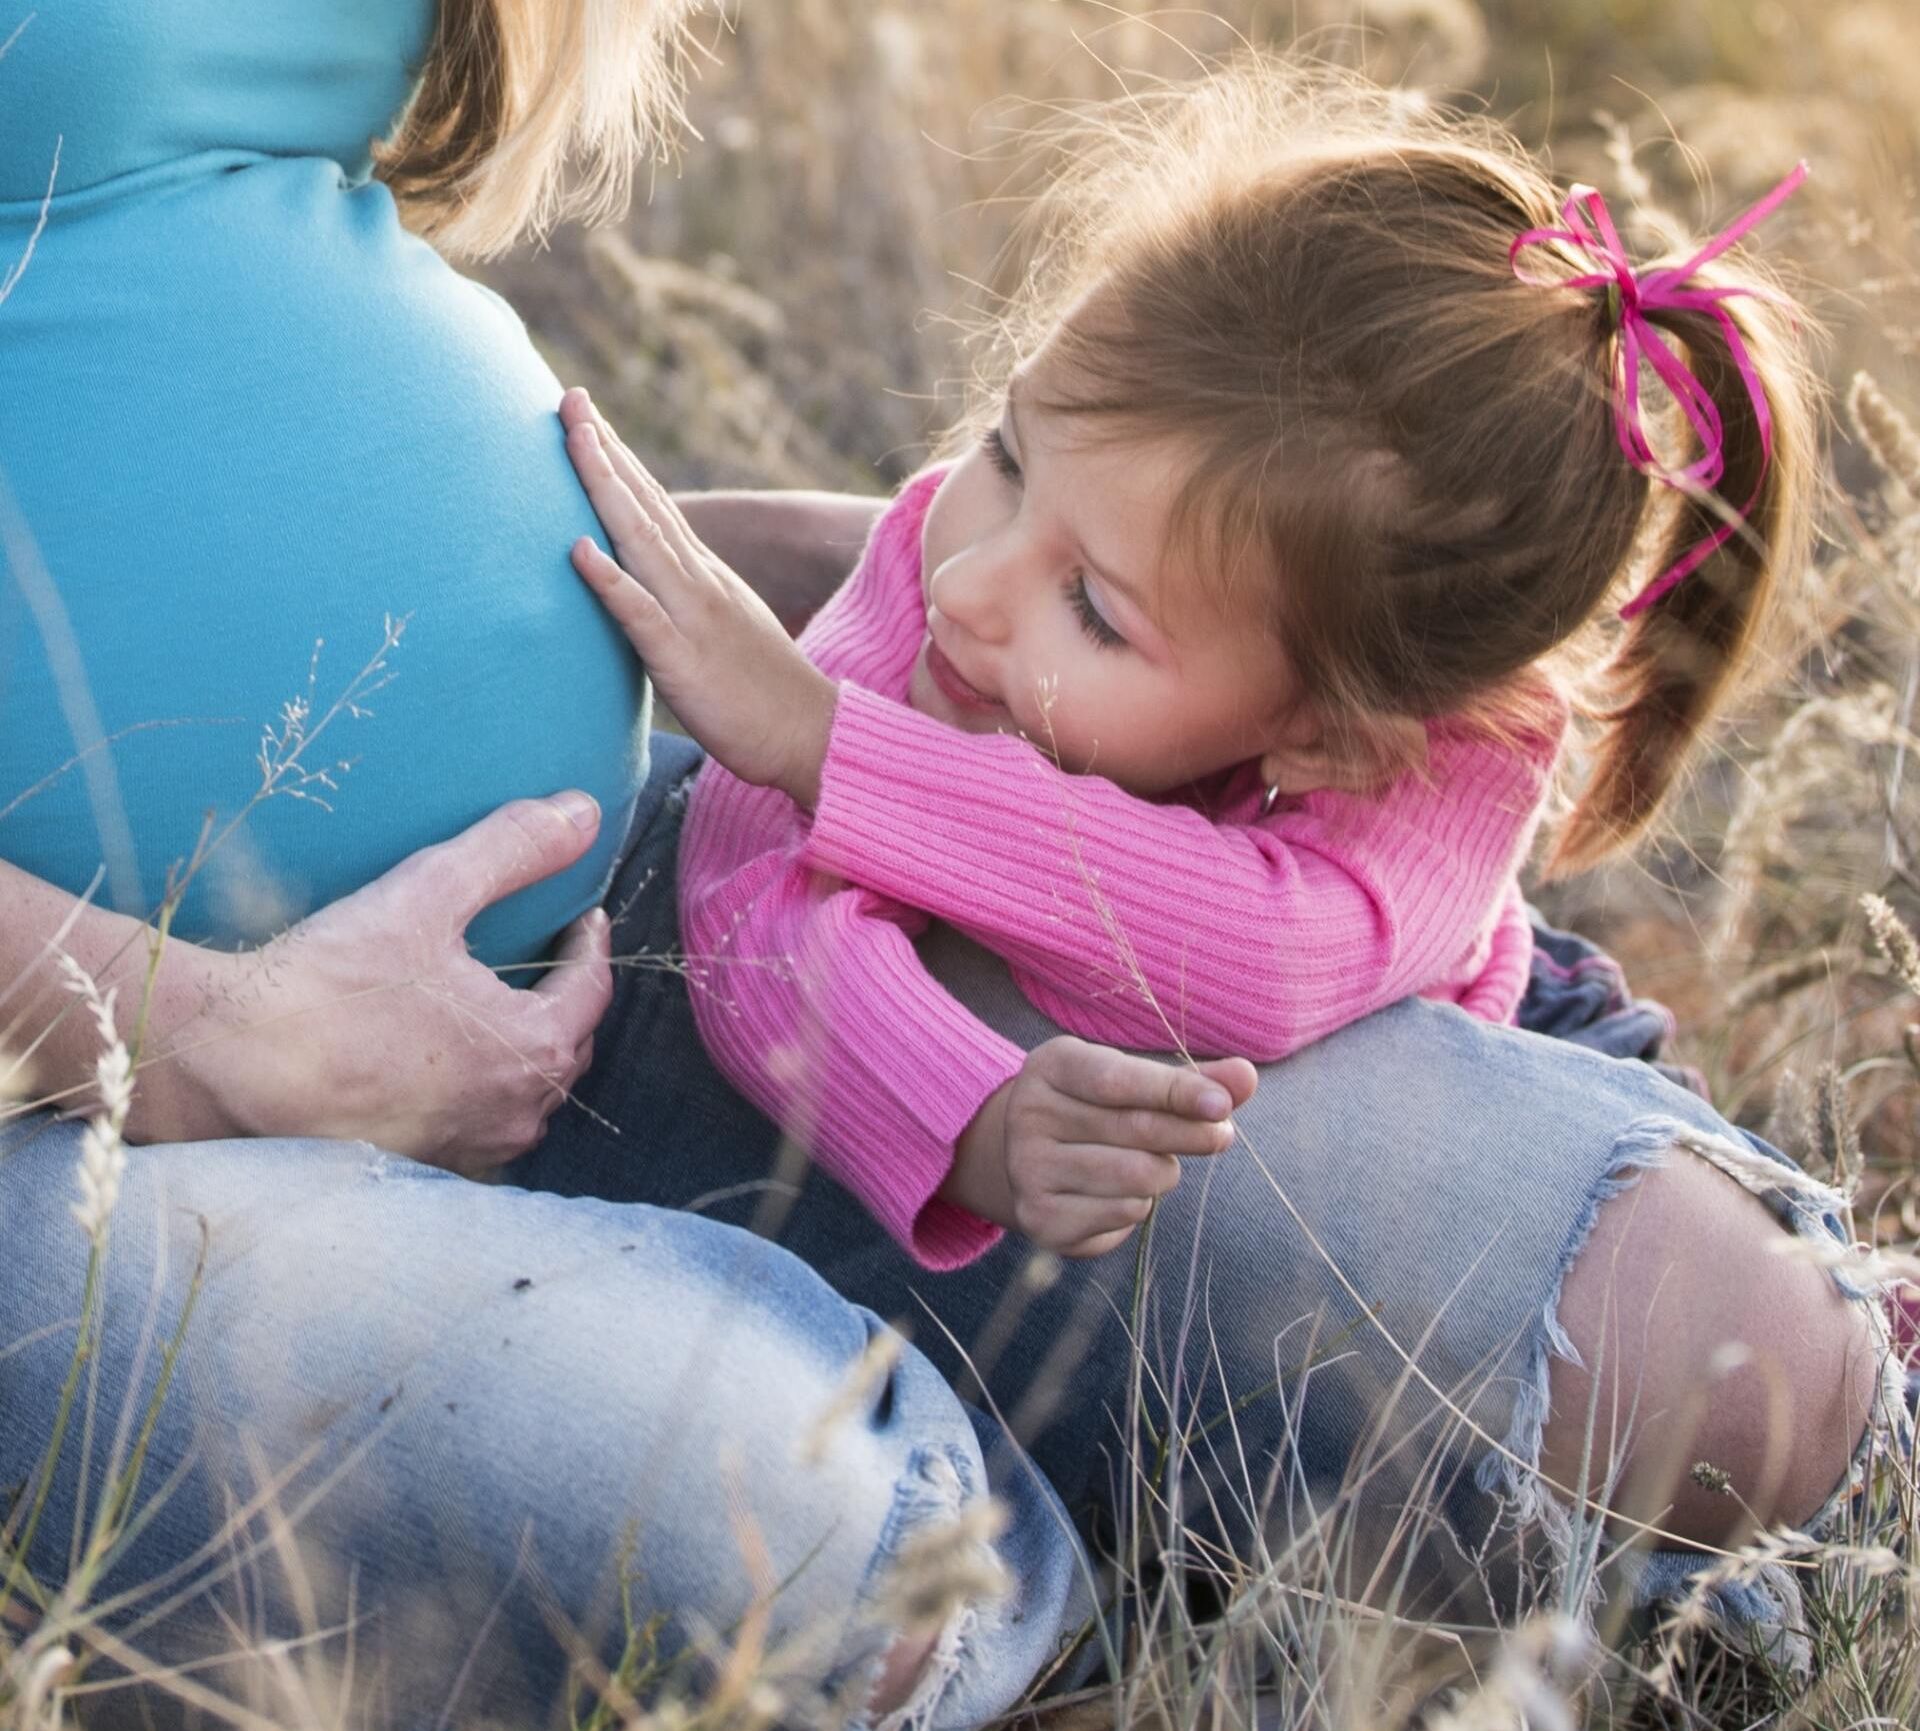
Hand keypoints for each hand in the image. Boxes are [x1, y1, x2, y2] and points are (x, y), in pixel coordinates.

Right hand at [160, 793, 614, 1174]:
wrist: (227, 1065)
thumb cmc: (329, 985)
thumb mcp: (429, 894)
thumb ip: (512, 849)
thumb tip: (583, 812)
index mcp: (533, 1049)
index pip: (592, 990)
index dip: (589, 946)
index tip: (582, 917)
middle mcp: (514, 1114)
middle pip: (567, 1048)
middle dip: (565, 1000)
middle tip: (547, 957)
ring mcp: (468, 1151)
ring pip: (525, 1097)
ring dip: (524, 1053)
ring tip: (500, 1009)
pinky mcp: (419, 1168)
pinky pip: (475, 1128)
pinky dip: (477, 1092)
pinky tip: (445, 1066)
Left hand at [560, 388, 838, 808]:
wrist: (814, 735)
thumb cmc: (763, 696)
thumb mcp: (720, 633)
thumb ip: (684, 603)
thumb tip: (647, 589)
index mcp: (704, 577)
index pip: (655, 506)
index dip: (618, 459)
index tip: (585, 415)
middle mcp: (698, 582)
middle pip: (644, 505)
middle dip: (604, 449)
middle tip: (568, 397)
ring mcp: (692, 616)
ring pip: (641, 540)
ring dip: (605, 487)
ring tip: (573, 439)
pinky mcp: (684, 661)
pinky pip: (642, 615)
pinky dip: (610, 580)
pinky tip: (579, 550)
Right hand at [943, 1036, 1257, 1257]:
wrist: (1032, 1159)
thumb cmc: (1098, 1109)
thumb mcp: (1135, 1082)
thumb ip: (1190, 1080)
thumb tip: (1246, 1076)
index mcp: (1051, 1066)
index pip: (1118, 1080)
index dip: (1175, 1092)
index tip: (1222, 1105)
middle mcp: (1029, 1114)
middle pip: (1135, 1129)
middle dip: (1191, 1133)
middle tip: (1222, 1136)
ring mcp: (1029, 1169)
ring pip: (1135, 1176)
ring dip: (1164, 1172)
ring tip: (1155, 1163)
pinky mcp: (1040, 1218)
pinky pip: (1123, 1213)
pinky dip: (1141, 1204)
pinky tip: (1125, 1191)